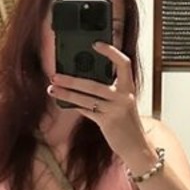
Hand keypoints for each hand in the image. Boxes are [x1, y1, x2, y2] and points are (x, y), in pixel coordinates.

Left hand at [48, 43, 147, 158]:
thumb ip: (108, 91)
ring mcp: (116, 110)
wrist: (137, 145)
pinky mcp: (108, 122)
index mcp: (129, 87)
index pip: (124, 63)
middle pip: (94, 84)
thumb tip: (81, 79)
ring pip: (86, 98)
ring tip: (52, 88)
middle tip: (55, 74)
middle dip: (72, 79)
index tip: (96, 44)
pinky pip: (86, 110)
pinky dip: (73, 105)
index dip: (111, 52)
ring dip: (66, 93)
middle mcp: (124, 97)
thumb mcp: (122, 102)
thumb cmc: (127, 122)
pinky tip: (62, 102)